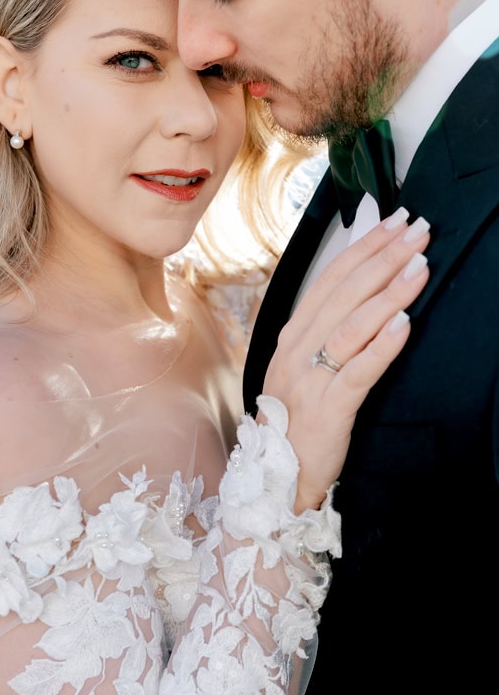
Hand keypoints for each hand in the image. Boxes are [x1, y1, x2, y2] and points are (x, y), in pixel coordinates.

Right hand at [261, 207, 429, 513]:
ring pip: (352, 326)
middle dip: (384, 257)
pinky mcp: (327, 408)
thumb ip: (326, 329)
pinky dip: (382, 346)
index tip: (395, 221)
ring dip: (389, 293)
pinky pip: (358, 372)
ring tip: (419, 266)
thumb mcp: (301, 366)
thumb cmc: (295, 417)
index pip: (330, 277)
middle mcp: (296, 349)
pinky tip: (404, 323)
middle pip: (344, 293)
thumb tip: (362, 289)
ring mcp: (309, 378)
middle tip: (419, 230)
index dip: (364, 246)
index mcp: (292, 334)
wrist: (275, 474)